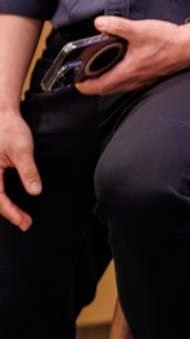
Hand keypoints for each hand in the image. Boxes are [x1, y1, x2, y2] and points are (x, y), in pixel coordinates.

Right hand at [0, 109, 38, 230]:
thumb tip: (35, 191)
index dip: (11, 212)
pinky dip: (2, 198)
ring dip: (5, 208)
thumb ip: (28, 171)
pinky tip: (11, 204)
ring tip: (20, 217)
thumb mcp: (22, 150)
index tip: (24, 221)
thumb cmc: (10, 129)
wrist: (2, 115)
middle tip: (26, 223)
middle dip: (9, 213)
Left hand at [74, 16, 189, 95]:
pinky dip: (120, 77)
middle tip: (84, 72)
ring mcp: (143, 81)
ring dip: (106, 80)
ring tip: (100, 67)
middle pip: (105, 89)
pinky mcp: (150, 77)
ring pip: (117, 87)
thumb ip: (117, 26)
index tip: (74, 79)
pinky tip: (123, 64)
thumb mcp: (140, 29)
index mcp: (127, 72)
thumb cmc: (168, 40)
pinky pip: (129, 83)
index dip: (82, 85)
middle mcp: (133, 80)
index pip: (97, 87)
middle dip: (92, 83)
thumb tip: (98, 23)